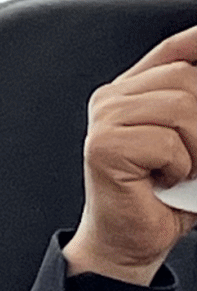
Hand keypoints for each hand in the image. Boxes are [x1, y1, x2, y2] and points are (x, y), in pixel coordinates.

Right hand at [64, 24, 196, 285]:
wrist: (128, 240)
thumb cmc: (164, 197)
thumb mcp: (192, 143)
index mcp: (132, 92)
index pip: (173, 51)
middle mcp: (112, 98)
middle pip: (184, 77)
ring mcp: (103, 120)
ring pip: (179, 107)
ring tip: (185, 168)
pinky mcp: (103, 147)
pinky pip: (165, 142)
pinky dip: (178, 166)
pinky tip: (163, 178)